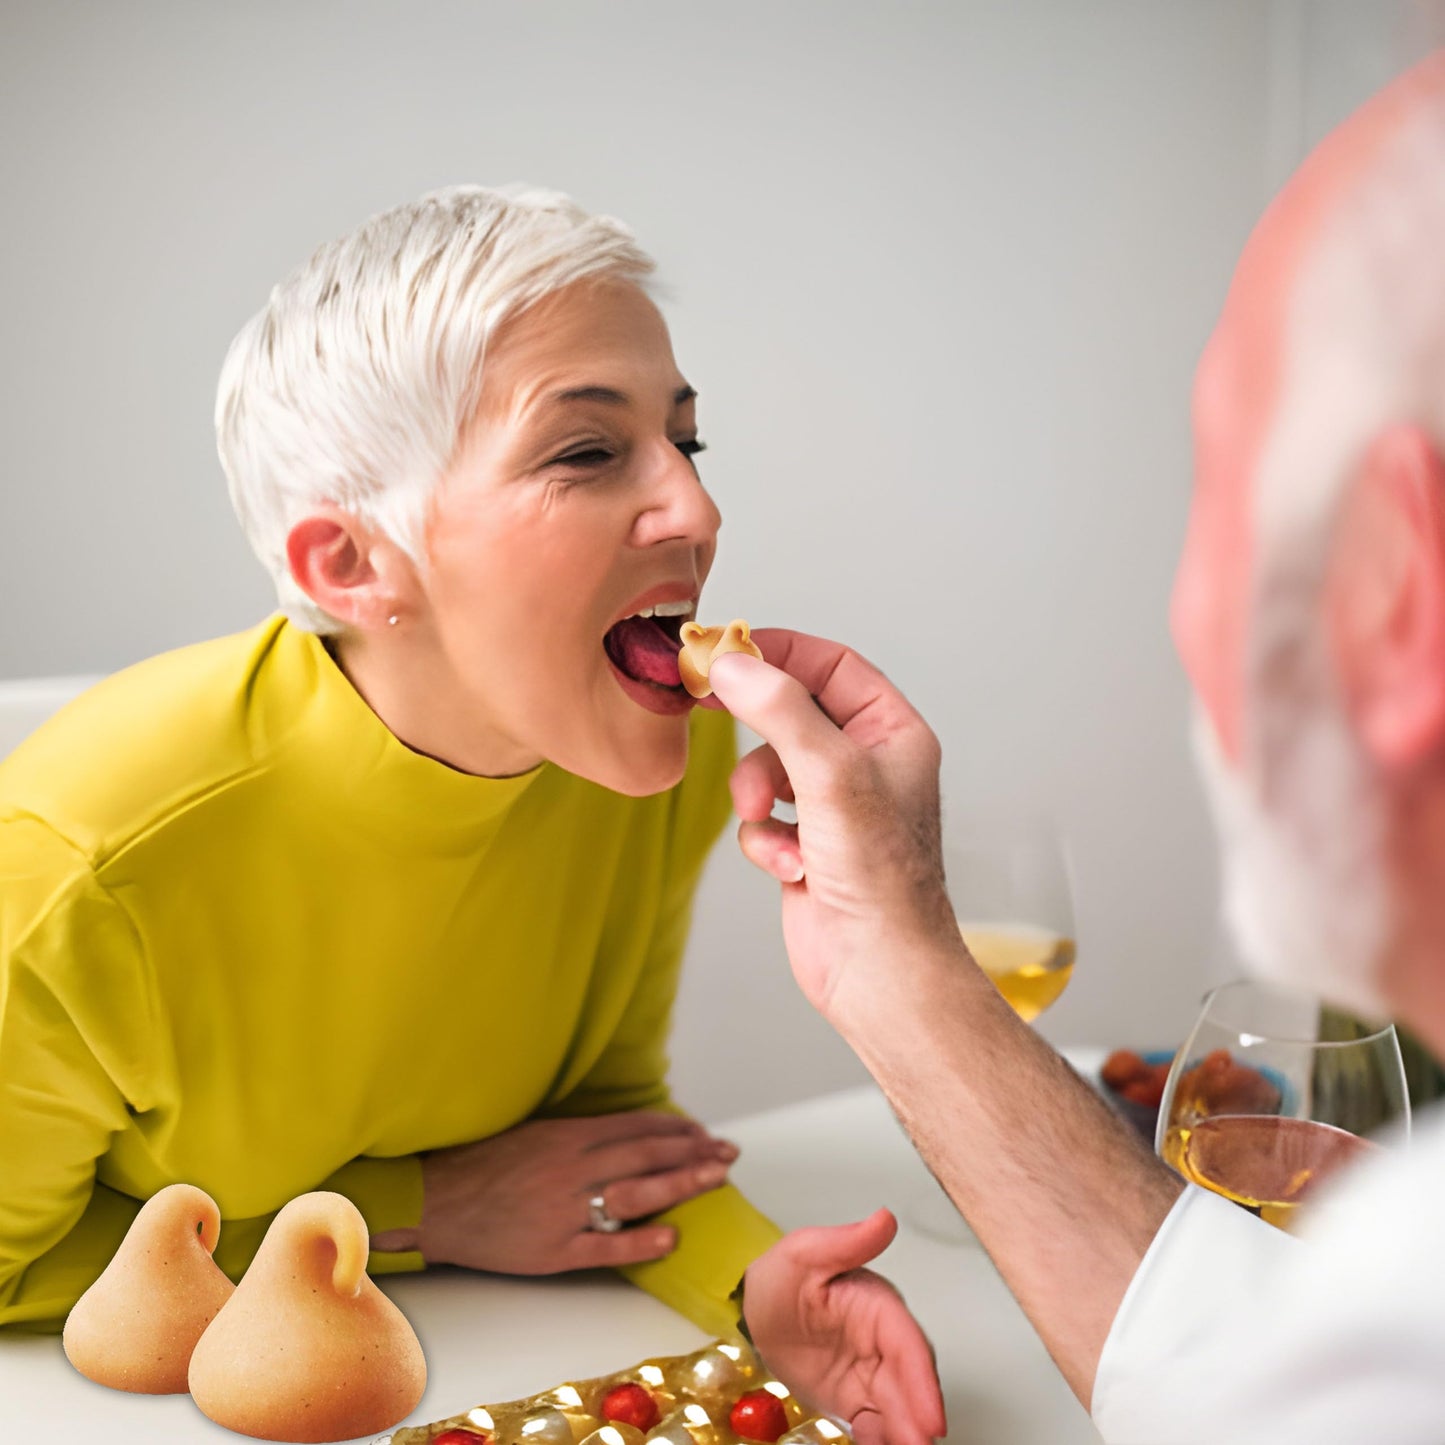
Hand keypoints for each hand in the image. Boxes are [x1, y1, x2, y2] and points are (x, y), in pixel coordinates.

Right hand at [384, 1112, 737, 1272]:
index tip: (705, 1133)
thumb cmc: (482, 1165)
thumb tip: (627, 1134)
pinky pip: (605, 1246)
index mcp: (568, 1136)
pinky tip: (671, 1236)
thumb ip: (579, 1135)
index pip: (637, 1128)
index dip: (677, 1129)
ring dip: (681, 1184)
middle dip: (693, 1153)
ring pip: (635, 1194)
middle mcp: (572, 1167)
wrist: (434, 1202)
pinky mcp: (553, 1250)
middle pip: (646, 1156)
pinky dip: (641, 1241)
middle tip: (728, 1153)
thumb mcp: (534, 1134)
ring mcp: (564, 1210)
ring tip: (715, 1179)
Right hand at [706, 632, 959, 1020]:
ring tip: (769, 820)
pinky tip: (788, 866)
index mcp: (892, 733)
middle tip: (707, 701)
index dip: (780, 652)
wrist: (876, 968)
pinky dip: (762, 838)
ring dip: (754, 793)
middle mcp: (865, 763)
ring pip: (765, 766)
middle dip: (756, 728)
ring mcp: (832, 805)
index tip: (728, 649)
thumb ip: (780, 711)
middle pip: (790, 711)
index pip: (832, 665)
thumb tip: (734, 665)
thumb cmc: (881, 878)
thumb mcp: (829, 774)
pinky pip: (758, 817)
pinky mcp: (803, 844)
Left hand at [743, 1209, 945, 1444]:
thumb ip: (846, 1241)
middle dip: (918, 1416)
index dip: (922, 1381)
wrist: (756, 1311)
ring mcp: (869, 1373)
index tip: (931, 1417)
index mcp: (876, 1305)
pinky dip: (883, 1440)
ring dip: (905, 1432)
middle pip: (908, 1382)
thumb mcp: (806, 1253)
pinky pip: (876, 1424)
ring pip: (897, 1406)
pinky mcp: (855, 1398)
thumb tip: (884, 1219)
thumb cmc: (782, 1277)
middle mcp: (881, 1341)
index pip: (906, 1344)